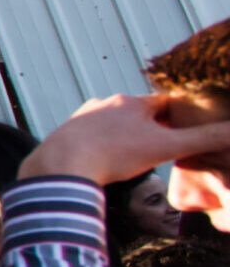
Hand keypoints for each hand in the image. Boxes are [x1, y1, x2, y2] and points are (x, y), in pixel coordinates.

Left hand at [20, 93, 229, 184]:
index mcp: (133, 103)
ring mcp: (85, 115)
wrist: (63, 163)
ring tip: (137, 153)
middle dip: (154, 127)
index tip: (190, 127)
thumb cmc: (115, 153)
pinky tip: (108, 156)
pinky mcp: (69, 131)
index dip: (181, 116)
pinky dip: (105, 143)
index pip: (166, 103)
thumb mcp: (166, 147)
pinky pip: (94, 134)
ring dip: (128, 135)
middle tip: (165, 144)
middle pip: (140, 112)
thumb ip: (202, 140)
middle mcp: (107, 102)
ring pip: (115, 122)